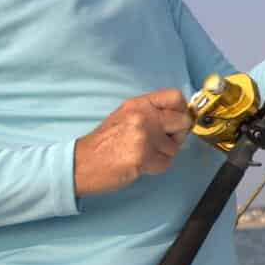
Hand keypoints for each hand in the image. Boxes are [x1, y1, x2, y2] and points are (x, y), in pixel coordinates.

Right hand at [73, 88, 191, 196]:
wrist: (82, 163)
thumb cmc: (104, 143)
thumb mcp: (126, 116)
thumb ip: (151, 113)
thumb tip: (180, 116)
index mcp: (139, 103)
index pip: (176, 96)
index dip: (181, 110)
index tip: (175, 121)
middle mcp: (143, 115)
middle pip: (183, 121)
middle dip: (177, 135)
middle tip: (160, 143)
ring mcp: (144, 135)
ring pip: (175, 147)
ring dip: (163, 155)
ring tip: (143, 154)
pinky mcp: (143, 156)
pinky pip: (165, 163)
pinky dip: (156, 168)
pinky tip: (140, 165)